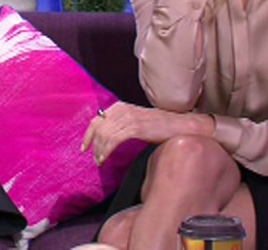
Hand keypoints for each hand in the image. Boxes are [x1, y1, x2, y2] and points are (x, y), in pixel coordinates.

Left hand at [81, 102, 214, 165]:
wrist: (182, 126)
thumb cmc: (162, 127)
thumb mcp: (139, 121)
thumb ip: (124, 125)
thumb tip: (109, 136)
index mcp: (122, 107)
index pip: (97, 120)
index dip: (88, 134)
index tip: (85, 147)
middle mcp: (123, 109)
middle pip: (98, 127)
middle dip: (92, 144)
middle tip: (94, 158)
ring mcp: (130, 117)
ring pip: (104, 134)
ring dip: (99, 150)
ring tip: (100, 161)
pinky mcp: (136, 127)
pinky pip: (113, 139)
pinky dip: (106, 150)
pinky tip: (105, 159)